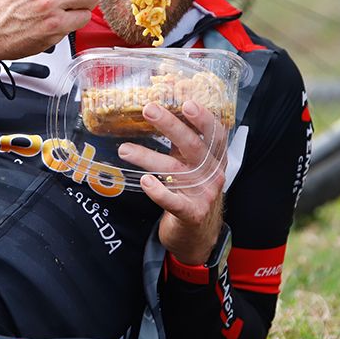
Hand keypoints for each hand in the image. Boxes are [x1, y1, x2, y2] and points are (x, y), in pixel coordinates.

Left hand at [117, 100, 227, 264]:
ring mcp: (204, 194)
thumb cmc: (192, 192)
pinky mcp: (192, 214)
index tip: (186, 103)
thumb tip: (159, 110)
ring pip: (175, 171)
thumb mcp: (192, 165)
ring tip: (125, 150)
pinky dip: (159, 192)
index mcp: (215, 158)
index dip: (203, 118)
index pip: (215, 134)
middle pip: (193, 146)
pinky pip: (174, 201)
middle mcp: (212, 173)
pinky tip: (145, 182)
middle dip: (170, 126)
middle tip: (149, 109)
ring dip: (148, 157)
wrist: (198, 235)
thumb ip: (181, 143)